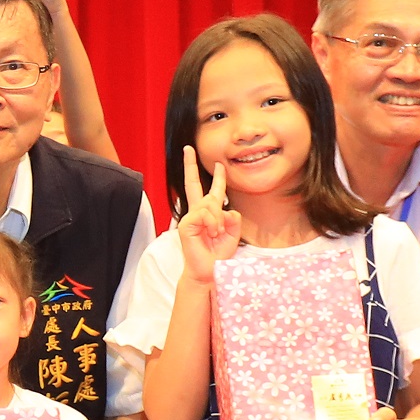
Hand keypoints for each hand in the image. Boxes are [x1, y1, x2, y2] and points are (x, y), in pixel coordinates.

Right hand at [176, 146, 243, 282]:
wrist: (209, 270)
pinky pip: (204, 214)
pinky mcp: (185, 224)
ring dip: (219, 220)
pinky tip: (211, 233)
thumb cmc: (218, 254)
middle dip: (190, 165)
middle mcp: (197, 212)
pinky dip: (213, 224)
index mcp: (209, 213)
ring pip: (210, 204)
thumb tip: (223, 209)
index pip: (213, 191)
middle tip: (188, 148)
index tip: (220, 164)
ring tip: (217, 234)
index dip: (217, 177)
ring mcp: (189, 217)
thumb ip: (232, 217)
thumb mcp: (233, 233)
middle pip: (192, 184)